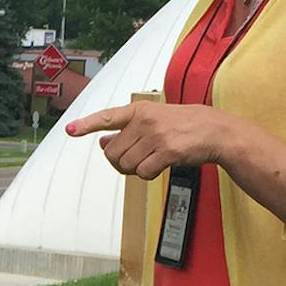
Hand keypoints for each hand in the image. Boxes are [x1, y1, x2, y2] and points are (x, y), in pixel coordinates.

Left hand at [67, 100, 234, 179]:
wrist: (215, 130)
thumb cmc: (183, 125)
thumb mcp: (153, 120)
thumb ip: (126, 130)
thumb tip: (102, 143)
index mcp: (139, 110)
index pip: (107, 117)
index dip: (86, 125)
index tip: (70, 130)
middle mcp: (144, 121)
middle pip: (112, 153)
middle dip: (120, 161)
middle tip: (137, 158)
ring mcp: (155, 135)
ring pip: (126, 165)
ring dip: (136, 168)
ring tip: (152, 158)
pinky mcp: (167, 151)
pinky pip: (143, 172)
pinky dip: (148, 174)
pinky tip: (160, 165)